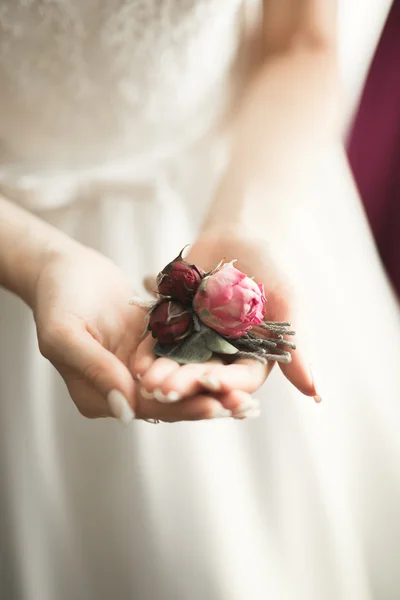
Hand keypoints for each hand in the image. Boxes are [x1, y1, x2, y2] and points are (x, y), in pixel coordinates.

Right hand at [33, 243, 255, 422]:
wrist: (65, 268)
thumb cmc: (57, 299)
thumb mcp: (65, 335)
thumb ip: (94, 369)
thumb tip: (125, 410)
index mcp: (99, 395)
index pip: (144, 407)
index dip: (179, 407)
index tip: (213, 406)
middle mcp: (122, 387)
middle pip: (169, 400)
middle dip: (206, 403)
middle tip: (243, 405)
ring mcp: (139, 367)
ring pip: (181, 381)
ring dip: (213, 387)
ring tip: (248, 393)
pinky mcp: (154, 346)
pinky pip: (183, 355)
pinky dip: (207, 360)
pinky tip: (236, 359)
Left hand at [135, 228, 319, 405]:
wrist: (236, 237)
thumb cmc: (269, 267)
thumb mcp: (285, 302)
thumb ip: (294, 346)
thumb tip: (315, 394)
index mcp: (253, 358)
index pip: (241, 380)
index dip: (227, 383)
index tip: (211, 381)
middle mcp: (223, 357)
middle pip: (205, 377)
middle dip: (186, 383)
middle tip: (165, 389)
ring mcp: (194, 345)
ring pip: (178, 366)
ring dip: (163, 374)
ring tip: (146, 379)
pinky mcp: (171, 329)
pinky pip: (158, 344)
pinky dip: (147, 353)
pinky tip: (135, 362)